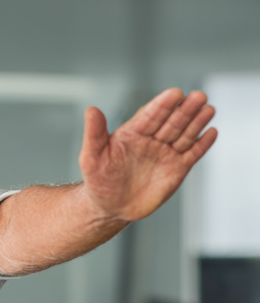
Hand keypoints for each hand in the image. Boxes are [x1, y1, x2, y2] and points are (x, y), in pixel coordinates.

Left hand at [79, 88, 216, 222]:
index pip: (151, 115)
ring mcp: (166, 153)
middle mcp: (152, 139)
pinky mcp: (177, 168)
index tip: (174, 93)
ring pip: (185, 134)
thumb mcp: (91, 158)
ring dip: (197, 122)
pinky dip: (203, 144)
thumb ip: (94, 134)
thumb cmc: (98, 181)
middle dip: (185, 109)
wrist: (109, 208)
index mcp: (133, 132)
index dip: (162, 105)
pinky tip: (211, 132)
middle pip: (172, 121)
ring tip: (208, 109)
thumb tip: (91, 109)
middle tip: (198, 96)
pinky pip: (193, 153)